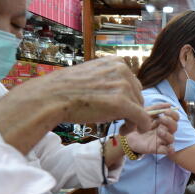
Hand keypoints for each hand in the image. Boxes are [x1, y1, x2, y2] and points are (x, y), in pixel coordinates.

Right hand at [23, 57, 150, 132]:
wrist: (53, 97)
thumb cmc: (67, 88)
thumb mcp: (92, 75)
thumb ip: (108, 80)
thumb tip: (119, 93)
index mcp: (116, 62)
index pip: (132, 82)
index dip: (129, 98)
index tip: (121, 109)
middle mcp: (123, 70)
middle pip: (138, 95)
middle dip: (132, 110)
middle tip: (122, 122)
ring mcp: (123, 86)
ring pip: (139, 107)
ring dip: (133, 120)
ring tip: (121, 128)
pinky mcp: (123, 103)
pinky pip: (141, 118)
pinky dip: (141, 126)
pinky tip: (130, 131)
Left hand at [123, 104, 178, 154]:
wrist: (126, 135)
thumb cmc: (137, 124)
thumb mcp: (145, 113)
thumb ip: (156, 108)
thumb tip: (169, 105)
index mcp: (163, 122)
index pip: (175, 118)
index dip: (173, 114)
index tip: (166, 111)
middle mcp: (164, 131)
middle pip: (175, 127)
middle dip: (170, 122)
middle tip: (162, 119)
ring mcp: (161, 140)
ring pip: (172, 139)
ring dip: (167, 134)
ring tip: (159, 131)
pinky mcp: (156, 148)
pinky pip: (167, 150)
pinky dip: (169, 150)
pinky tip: (168, 148)